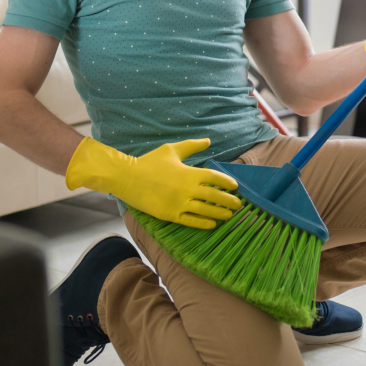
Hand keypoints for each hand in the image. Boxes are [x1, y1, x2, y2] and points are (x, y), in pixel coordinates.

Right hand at [64, 137, 242, 229]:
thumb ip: (191, 146)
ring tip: (229, 216)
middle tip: (238, 204)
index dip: (226, 183)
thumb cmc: (149, 162)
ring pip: (205, 210)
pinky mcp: (170, 214)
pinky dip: (203, 223)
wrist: (127, 178)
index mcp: (189, 172)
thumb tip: (208, 141)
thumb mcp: (171, 150)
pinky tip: (213, 224)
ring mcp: (179, 203)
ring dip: (220, 213)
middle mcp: (187, 189)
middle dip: (228, 201)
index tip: (235, 187)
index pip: (214, 178)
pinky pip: (191, 221)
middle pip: (214, 196)